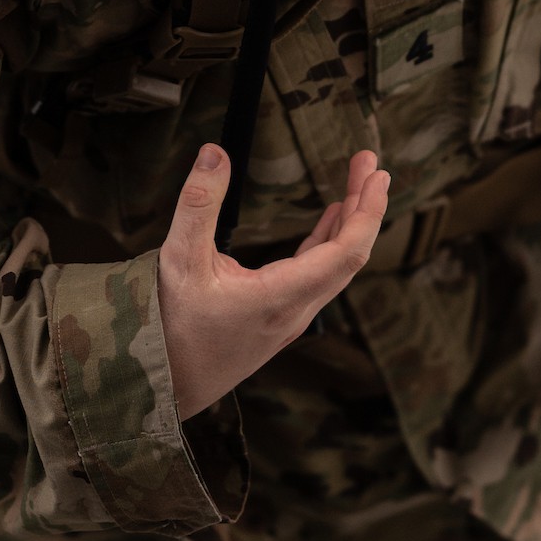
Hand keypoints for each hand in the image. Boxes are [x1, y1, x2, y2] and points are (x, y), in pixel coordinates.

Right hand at [157, 145, 389, 419]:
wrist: (161, 387)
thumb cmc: (169, 330)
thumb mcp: (178, 260)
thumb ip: (198, 204)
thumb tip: (215, 153)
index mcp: (281, 297)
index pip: (346, 252)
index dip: (368, 211)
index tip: (379, 174)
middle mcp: (295, 310)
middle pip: (349, 255)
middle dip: (364, 206)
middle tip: (370, 163)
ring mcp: (289, 317)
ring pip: (335, 267)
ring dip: (349, 223)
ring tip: (358, 182)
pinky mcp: (278, 319)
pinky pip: (317, 276)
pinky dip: (328, 242)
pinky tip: (329, 218)